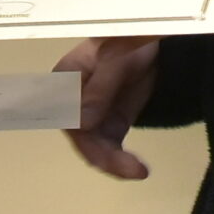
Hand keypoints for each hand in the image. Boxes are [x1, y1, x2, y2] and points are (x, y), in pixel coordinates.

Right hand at [56, 36, 159, 179]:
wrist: (150, 44)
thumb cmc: (127, 42)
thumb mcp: (115, 60)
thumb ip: (99, 90)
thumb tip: (81, 124)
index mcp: (64, 81)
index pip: (64, 113)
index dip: (78, 133)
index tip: (98, 149)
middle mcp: (72, 104)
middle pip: (81, 137)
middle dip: (104, 156)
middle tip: (130, 168)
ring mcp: (92, 117)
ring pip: (96, 148)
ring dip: (115, 163)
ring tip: (138, 171)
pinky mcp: (109, 126)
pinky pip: (111, 149)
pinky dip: (122, 161)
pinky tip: (138, 169)